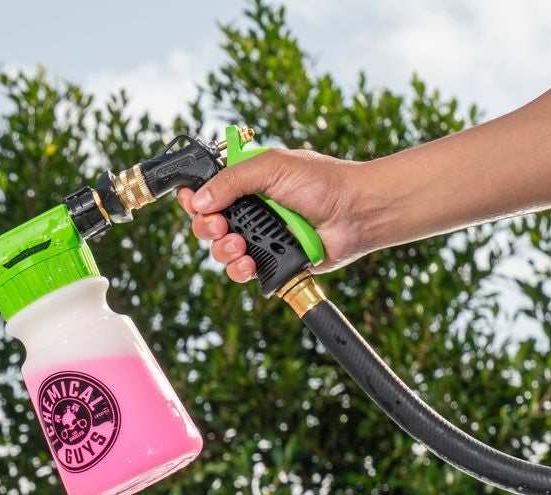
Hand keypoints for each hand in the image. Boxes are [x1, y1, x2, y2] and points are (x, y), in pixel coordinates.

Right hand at [176, 147, 377, 283]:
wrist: (355, 213)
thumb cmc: (324, 182)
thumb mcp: (272, 166)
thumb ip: (232, 179)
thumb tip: (199, 200)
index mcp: (248, 183)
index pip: (208, 191)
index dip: (195, 198)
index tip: (194, 203)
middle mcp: (251, 210)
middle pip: (207, 224)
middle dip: (207, 227)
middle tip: (220, 226)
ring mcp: (260, 236)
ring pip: (221, 250)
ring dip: (223, 250)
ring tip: (241, 245)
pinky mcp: (271, 261)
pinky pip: (242, 271)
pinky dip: (240, 270)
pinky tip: (250, 264)